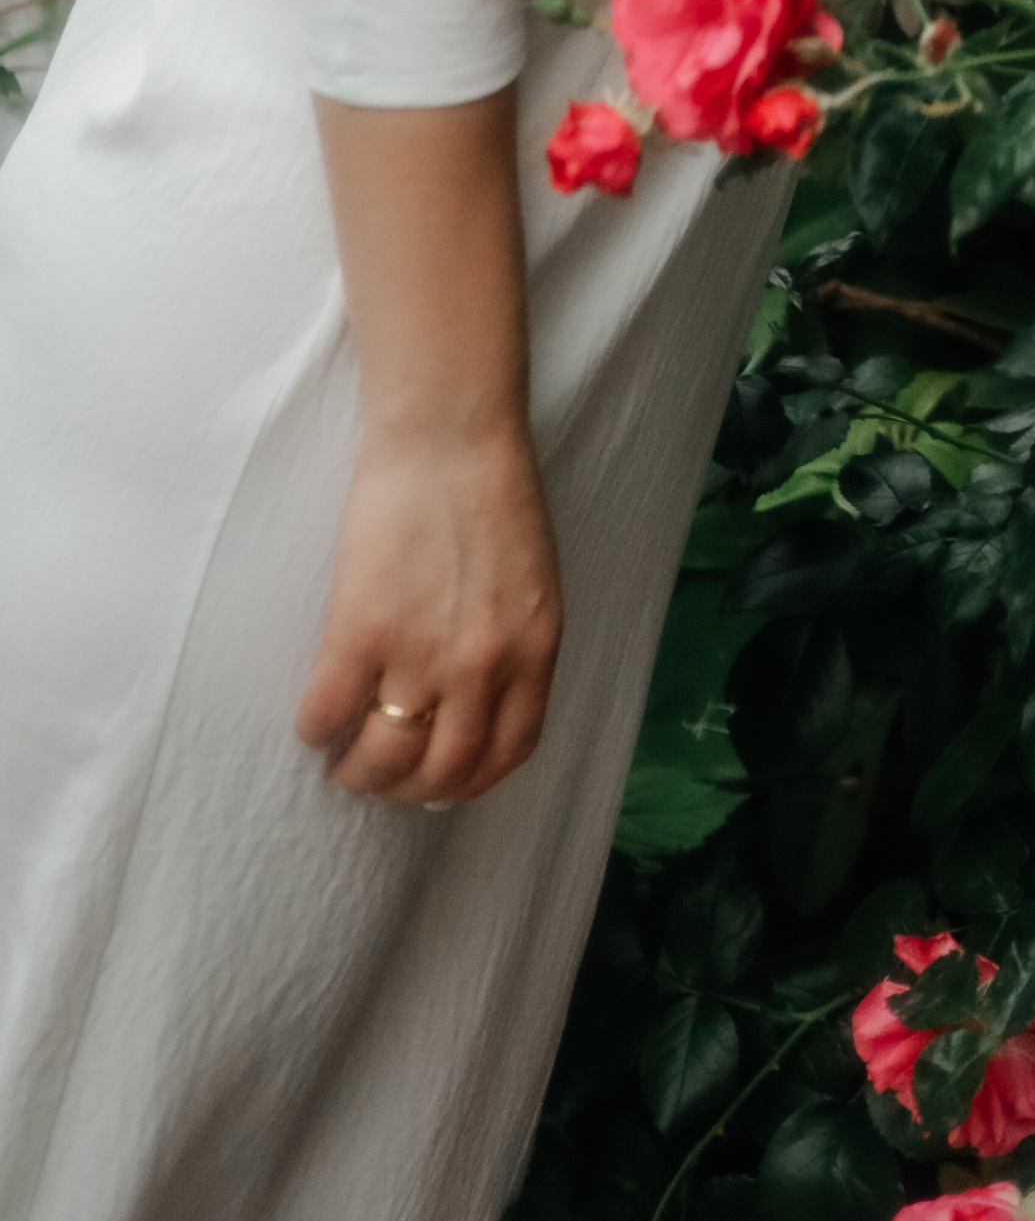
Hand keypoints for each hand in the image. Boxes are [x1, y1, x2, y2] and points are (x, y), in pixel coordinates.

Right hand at [295, 421, 562, 807]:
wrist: (451, 432)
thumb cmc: (494, 493)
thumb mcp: (533, 584)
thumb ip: (515, 646)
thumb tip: (476, 703)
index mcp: (533, 652)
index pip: (505, 755)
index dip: (465, 783)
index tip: (437, 783)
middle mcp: (482, 666)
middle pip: (440, 771)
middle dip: (404, 788)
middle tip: (377, 771)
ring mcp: (421, 652)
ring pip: (382, 757)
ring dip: (356, 770)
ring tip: (341, 755)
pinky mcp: (361, 629)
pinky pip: (328, 713)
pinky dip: (316, 729)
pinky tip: (315, 718)